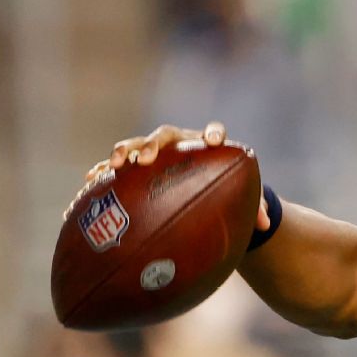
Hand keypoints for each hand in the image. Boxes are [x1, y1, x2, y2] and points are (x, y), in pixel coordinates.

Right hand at [71, 121, 270, 230]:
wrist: (200, 185)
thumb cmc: (224, 189)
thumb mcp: (240, 198)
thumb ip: (255, 207)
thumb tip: (267, 225)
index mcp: (207, 145)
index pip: (212, 131)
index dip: (213, 132)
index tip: (214, 139)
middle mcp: (180, 143)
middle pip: (166, 135)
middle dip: (155, 144)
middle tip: (147, 158)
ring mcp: (155, 152)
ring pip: (137, 144)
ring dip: (126, 151)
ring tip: (115, 163)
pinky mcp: (136, 165)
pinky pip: (117, 165)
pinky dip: (104, 170)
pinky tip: (89, 180)